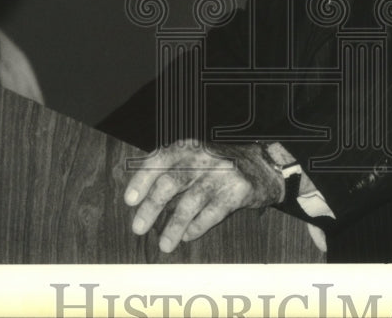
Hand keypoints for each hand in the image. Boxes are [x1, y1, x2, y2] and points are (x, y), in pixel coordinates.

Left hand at [123, 140, 282, 252]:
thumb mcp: (195, 157)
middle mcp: (203, 157)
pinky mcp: (237, 190)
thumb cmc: (218, 165)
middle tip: (138, 227)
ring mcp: (221, 173)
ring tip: (164, 244)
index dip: (142, 179)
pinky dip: (197, 227)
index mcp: (189, 146)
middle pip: (171, 182)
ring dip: (173, 227)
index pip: (159, 159)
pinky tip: (188, 235)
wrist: (262, 164)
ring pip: (190, 202)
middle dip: (151, 207)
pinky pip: (212, 213)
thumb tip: (139, 198)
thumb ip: (170, 170)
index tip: (130, 199)